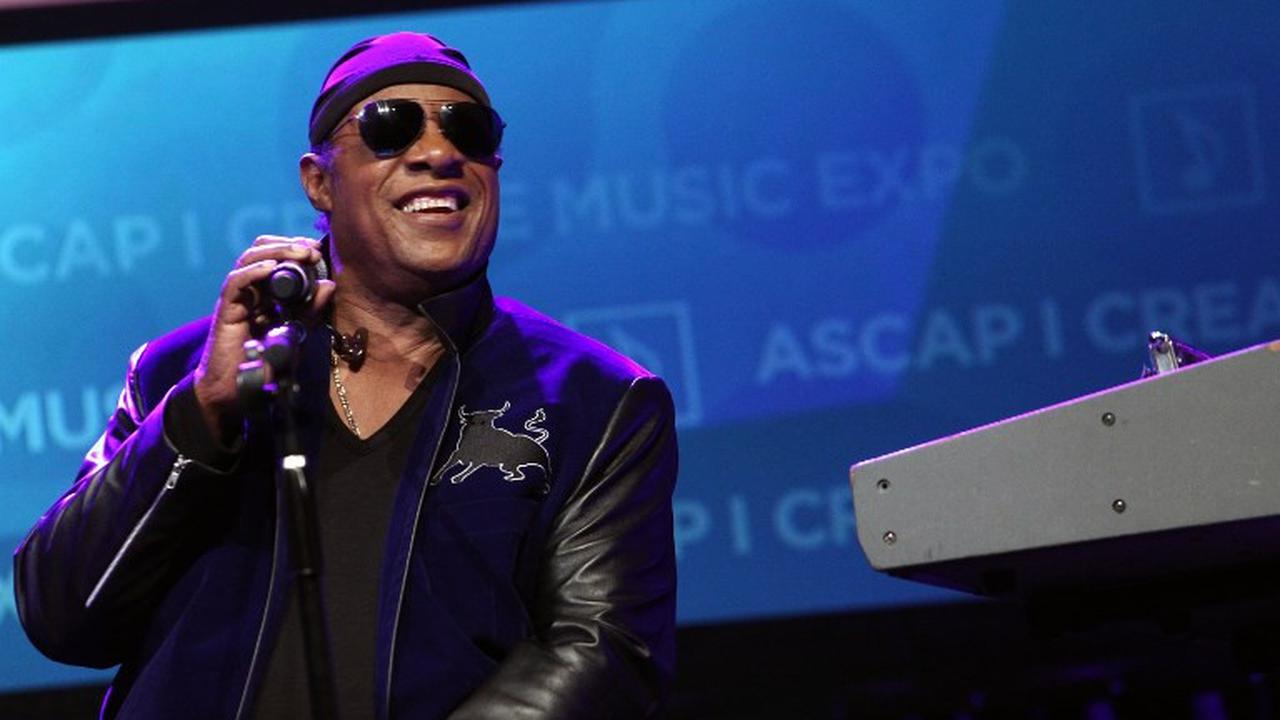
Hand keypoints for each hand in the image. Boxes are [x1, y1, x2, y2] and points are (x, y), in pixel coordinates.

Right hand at [192, 235, 335, 441]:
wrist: (234, 392)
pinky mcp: (226, 310)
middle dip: (287, 245)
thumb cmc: (264, 364)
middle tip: (312, 249)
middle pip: (261, 251)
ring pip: (249, 260)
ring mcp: (237, 299)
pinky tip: (272, 269)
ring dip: (276, 252)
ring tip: (300, 254)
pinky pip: (236, 282)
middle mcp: (250, 291)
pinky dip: (253, 271)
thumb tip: (330, 285)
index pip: (277, 259)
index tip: (319, 250)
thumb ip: (311, 311)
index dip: (296, 249)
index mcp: (267, 293)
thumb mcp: (296, 334)